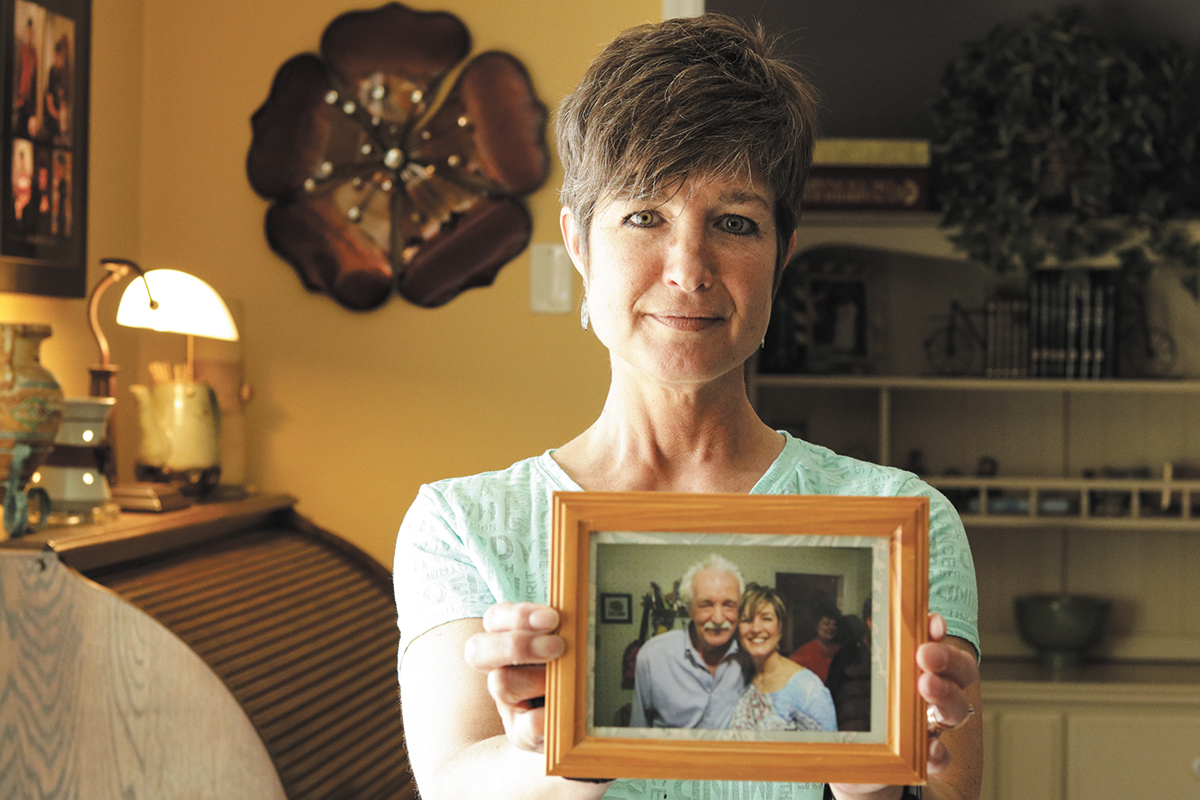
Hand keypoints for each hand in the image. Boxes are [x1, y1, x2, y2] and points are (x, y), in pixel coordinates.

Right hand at [463, 602, 564, 752]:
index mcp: (507, 640)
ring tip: (569, 680)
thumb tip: (576, 615)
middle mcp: (500, 669)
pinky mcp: (521, 734)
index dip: (519, 616)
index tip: (553, 618)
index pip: (495, 618)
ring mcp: (507, 703)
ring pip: (501, 683)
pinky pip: (529, 724)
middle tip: (557, 647)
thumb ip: (566, 629)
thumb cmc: (574, 672)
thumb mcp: (571, 645)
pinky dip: (550, 715)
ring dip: (539, 678)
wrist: (579, 724)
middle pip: (478, 649)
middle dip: (517, 644)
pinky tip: (568, 712)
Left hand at [829, 614, 979, 799]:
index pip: (937, 645)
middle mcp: (935, 696)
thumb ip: (857, 660)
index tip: (932, 622)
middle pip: (959, 673)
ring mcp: (935, 727)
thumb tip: (841, 627)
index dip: (940, 632)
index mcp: (920, 672)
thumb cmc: (862, 718)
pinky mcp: (929, 759)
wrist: (862, 768)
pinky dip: (940, 751)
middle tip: (925, 655)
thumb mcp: (854, 687)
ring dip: (945, 695)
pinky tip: (929, 748)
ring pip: (956, 708)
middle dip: (946, 658)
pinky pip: (944, 755)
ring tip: (926, 687)